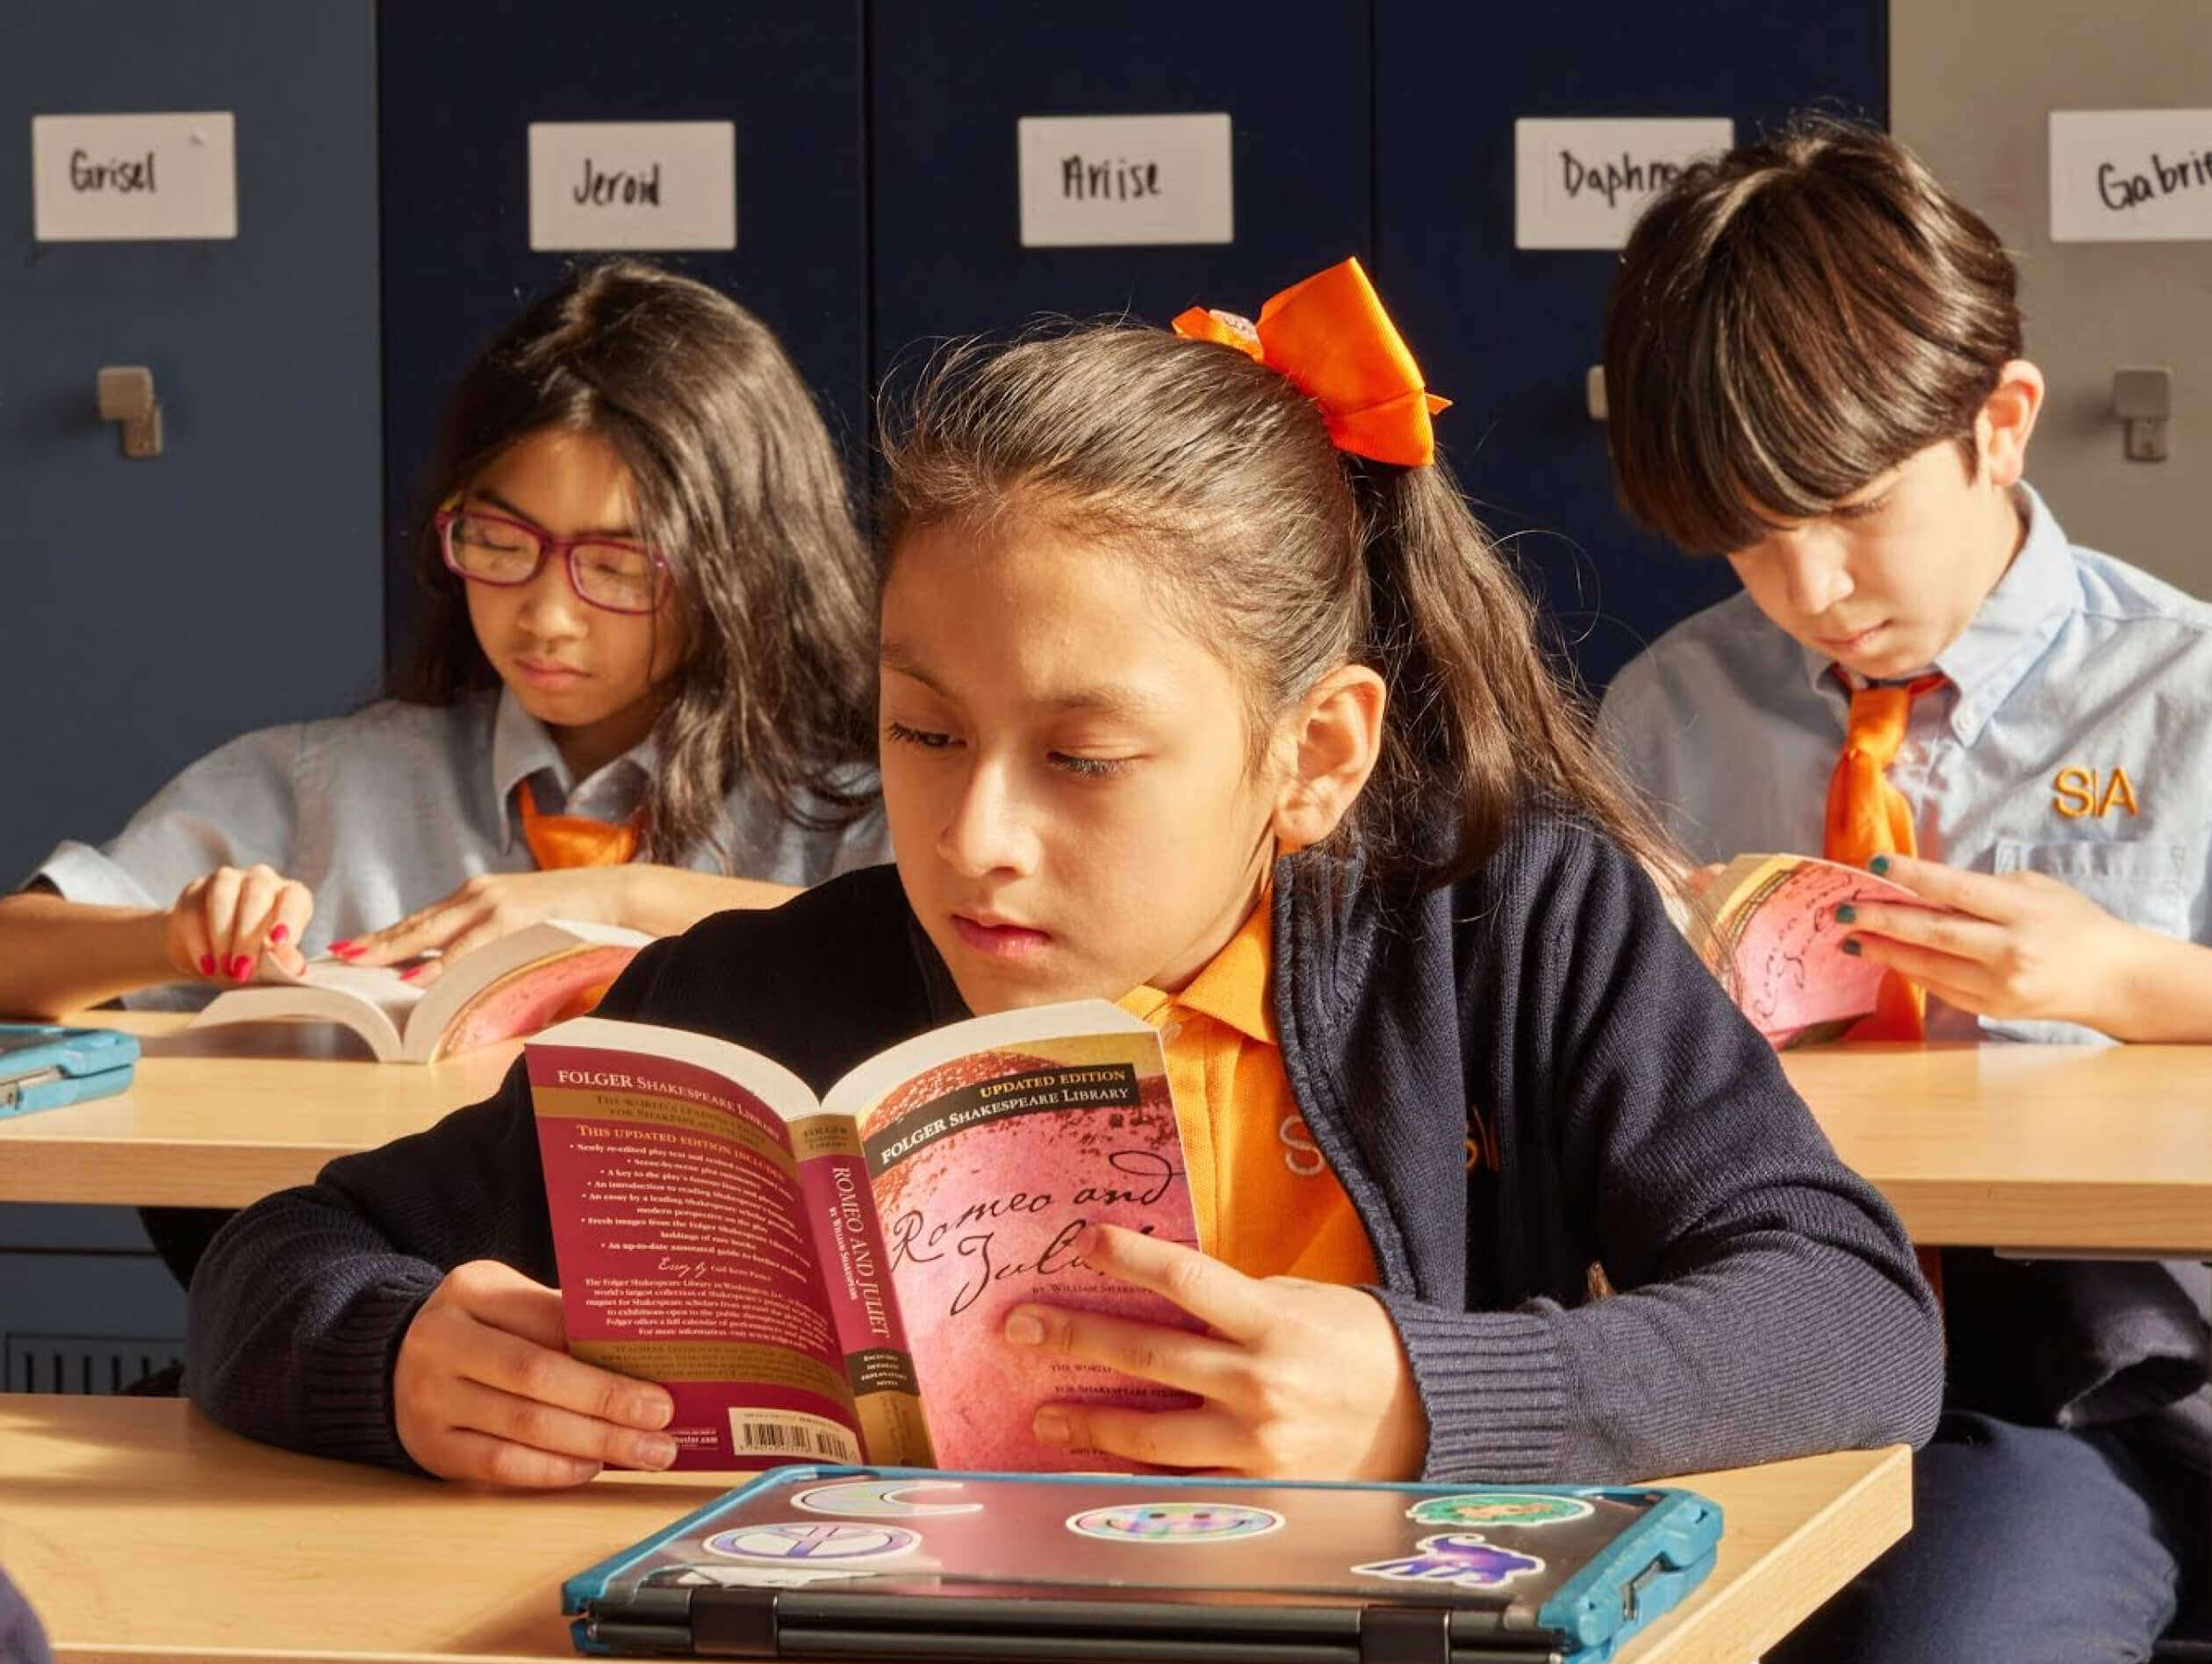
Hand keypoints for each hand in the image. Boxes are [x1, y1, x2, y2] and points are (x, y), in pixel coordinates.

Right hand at [167, 865, 311, 984]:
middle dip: (247, 936)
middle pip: (256, 897)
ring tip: (224, 968)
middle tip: (243, 969)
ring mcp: (226, 880)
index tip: (278, 942)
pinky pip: (193, 910)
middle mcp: (261, 880)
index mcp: (291, 895)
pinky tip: (207, 965)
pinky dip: (199, 941)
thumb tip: (293, 965)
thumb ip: (286, 963)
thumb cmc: (255, 960)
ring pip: (222, 896)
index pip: (294, 897)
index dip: (287, 918)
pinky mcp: (194, 890)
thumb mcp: (274, 966)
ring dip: (222, 936)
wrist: (212, 959)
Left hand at [338, 869, 632, 983]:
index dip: (384, 937)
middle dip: (372, 943)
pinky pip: (466, 949)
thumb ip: (494, 950)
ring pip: (430, 933)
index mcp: (478, 897)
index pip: (420, 921)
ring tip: (357, 967)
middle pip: (413, 924)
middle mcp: (477, 895)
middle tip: (335, 958)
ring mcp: (494, 903)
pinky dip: (438, 967)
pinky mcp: (513, 917)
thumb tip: (467, 989)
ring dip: (390, 952)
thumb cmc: (578, 918)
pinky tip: (413, 980)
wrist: (620, 895)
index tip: (352, 951)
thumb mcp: (526, 929)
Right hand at [393, 1260, 676, 1486]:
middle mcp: (442, 1343)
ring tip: (646, 1451)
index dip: (605, 1347)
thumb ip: (559, 1316)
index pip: (549, 1319)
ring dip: (594, 1442)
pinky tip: (592, 1466)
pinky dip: (552, 1470)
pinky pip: (499, 1466)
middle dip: (608, 1399)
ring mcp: (431, 1400)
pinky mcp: (432, 1448)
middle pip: (537, 1376)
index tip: (660, 1368)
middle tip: (662, 1417)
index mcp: (471, 1292)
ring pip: (523, 1427)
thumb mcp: (507, 1298)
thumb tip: (642, 1347)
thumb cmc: (477, 1327)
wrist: (393, 1362)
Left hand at [1003, 1224, 1427, 1478]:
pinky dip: (1136, 1470)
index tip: (1082, 1241)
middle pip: (1148, 1353)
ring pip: (1151, 1431)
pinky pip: (1184, 1478)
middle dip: (1077, 1338)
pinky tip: (1099, 1461)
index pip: (1184, 1278)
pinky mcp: (1258, 1486)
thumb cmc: (1361, 1344)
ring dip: (1090, 1419)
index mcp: (1272, 1321)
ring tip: (1045, 1411)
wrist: (1424, 1417)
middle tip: (1021, 1327)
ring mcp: (1255, 1441)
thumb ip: (1237, 1298)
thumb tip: (1164, 1286)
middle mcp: (1258, 1381)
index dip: (1128, 1256)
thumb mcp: (1306, 1299)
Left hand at [1840, 853, 2158, 1035]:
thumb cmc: (2073, 923)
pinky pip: (1941, 987)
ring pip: (1929, 965)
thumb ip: (1985, 888)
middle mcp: (2010, 950)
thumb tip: (1926, 888)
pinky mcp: (1994, 1009)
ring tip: (1850, 936)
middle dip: (1881, 919)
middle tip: (1842, 909)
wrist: (2113, 979)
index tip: (1875, 865)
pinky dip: (1910, 970)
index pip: (1957, 890)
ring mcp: (2001, 985)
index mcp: (2022, 911)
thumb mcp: (2038, 889)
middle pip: (1933, 932)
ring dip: (1884, 950)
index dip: (1913, 877)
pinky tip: (1885, 956)